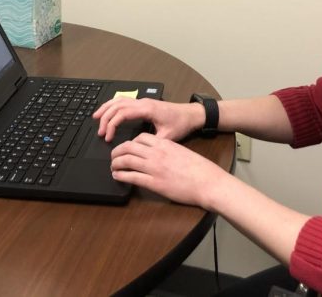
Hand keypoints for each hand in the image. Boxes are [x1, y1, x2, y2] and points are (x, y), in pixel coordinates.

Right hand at [93, 98, 203, 142]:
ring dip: (106, 108)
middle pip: (117, 105)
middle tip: (100, 132)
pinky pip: (124, 100)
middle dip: (105, 118)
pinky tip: (109, 110)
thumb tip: (138, 150)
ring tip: (96, 118)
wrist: (191, 114)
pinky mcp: (144, 103)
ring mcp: (143, 101)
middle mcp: (143, 102)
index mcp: (146, 109)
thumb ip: (152, 143)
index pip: (122, 114)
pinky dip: (114, 105)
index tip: (108, 137)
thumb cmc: (181, 124)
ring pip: (119, 100)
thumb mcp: (167, 137)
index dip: (111, 125)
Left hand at [110, 132, 227, 207]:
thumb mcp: (183, 152)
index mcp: (165, 144)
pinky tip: (117, 176)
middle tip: (114, 156)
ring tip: (113, 166)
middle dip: (117, 150)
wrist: (208, 182)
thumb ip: (169, 151)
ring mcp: (154, 168)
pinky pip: (131, 176)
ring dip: (116, 162)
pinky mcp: (154, 183)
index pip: (140, 138)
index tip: (128, 147)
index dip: (130, 142)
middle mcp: (157, 153)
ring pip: (126, 160)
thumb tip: (161, 154)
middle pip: (129, 146)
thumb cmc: (200, 169)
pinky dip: (121, 175)